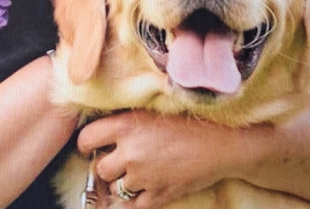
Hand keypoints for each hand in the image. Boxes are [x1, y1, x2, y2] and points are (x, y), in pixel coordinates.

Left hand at [77, 110, 233, 208]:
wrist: (223, 142)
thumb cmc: (190, 121)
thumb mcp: (153, 110)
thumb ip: (127, 119)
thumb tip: (105, 127)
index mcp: (125, 125)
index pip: (86, 138)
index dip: (87, 144)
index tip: (93, 146)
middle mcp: (130, 152)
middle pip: (100, 168)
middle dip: (108, 166)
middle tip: (121, 161)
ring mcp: (144, 176)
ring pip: (115, 188)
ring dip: (123, 183)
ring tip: (138, 173)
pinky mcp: (158, 195)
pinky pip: (133, 207)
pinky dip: (133, 202)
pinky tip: (142, 191)